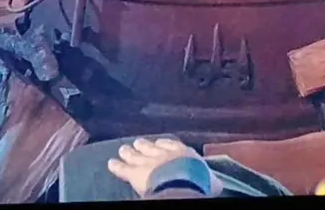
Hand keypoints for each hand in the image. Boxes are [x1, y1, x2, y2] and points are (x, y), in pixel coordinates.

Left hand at [106, 137, 222, 197]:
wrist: (183, 182)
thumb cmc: (199, 179)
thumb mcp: (209, 176)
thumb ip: (207, 174)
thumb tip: (214, 180)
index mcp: (182, 151)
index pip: (172, 145)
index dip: (164, 144)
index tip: (159, 142)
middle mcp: (163, 153)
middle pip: (151, 147)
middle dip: (144, 144)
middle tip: (137, 142)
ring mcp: (148, 161)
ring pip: (136, 155)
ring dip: (129, 152)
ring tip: (123, 149)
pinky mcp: (135, 173)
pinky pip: (123, 169)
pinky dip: (116, 166)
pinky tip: (110, 163)